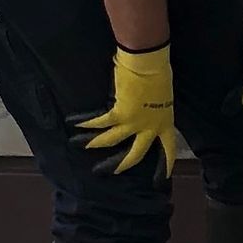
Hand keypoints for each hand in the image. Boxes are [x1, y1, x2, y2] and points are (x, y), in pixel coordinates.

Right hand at [74, 45, 176, 178]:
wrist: (150, 64)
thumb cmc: (159, 74)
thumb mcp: (163, 98)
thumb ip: (154, 110)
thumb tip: (145, 111)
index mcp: (165, 123)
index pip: (168, 149)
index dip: (165, 164)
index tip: (161, 178)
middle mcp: (150, 128)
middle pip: (136, 154)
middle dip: (122, 165)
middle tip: (110, 172)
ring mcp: (134, 123)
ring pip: (111, 141)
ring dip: (93, 143)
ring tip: (79, 146)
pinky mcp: (119, 114)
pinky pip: (99, 123)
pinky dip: (86, 123)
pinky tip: (75, 124)